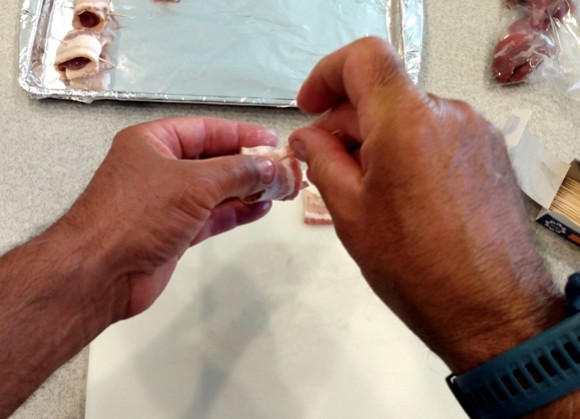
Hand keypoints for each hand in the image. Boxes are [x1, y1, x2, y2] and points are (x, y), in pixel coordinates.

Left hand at [59, 117, 277, 319]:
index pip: (207, 129)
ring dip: (247, 189)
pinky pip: (211, 215)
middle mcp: (160, 168)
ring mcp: (167, 202)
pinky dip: (236, 212)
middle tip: (283, 169)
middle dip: (249, 166)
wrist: (101, 273)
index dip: (241, 134)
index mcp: (154, 142)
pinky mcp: (174, 231)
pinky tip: (260, 208)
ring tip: (280, 189)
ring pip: (215, 190)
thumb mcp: (193, 184)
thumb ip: (237, 172)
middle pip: (214, 160)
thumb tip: (272, 167)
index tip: (272, 142)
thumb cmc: (139, 215)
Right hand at [289, 37, 562, 371]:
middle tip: (324, 163)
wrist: (491, 309)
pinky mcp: (488, 152)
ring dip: (377, 136)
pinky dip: (408, 147)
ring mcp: (474, 132)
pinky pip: (435, 133)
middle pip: (384, 91)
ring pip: (409, 114)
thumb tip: (308, 135)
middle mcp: (448, 114)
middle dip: (346, 119)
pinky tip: (400, 192)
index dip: (327, 74)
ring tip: (365, 188)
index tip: (311, 105)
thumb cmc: (416, 268)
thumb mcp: (349, 212)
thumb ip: (321, 159)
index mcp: (406, 123)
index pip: (363, 59)